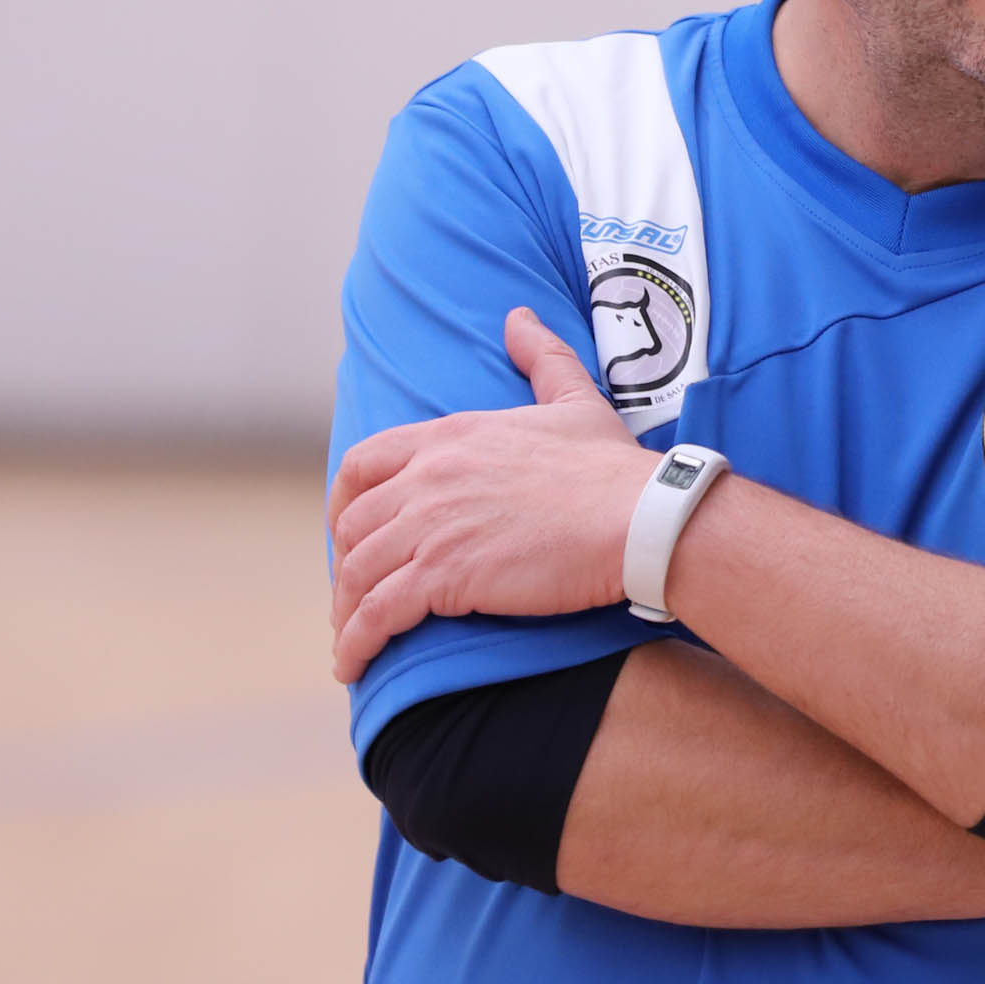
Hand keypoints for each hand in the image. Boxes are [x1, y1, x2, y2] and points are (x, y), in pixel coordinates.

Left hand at [327, 308, 657, 683]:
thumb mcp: (574, 399)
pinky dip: (355, 643)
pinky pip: (377, 615)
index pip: (363, 464)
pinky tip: (352, 665)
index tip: (349, 531)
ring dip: (345, 611)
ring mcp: (432, 526)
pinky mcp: (444, 576)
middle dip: (345, 562)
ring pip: (357, 573)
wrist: (640, 517)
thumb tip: (518, 318)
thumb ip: (541, 357)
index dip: (344, 501)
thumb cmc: (613, 468)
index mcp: (449, 437)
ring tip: (350, 640)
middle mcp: (428, 477)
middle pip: (352, 524)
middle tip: (355, 593)